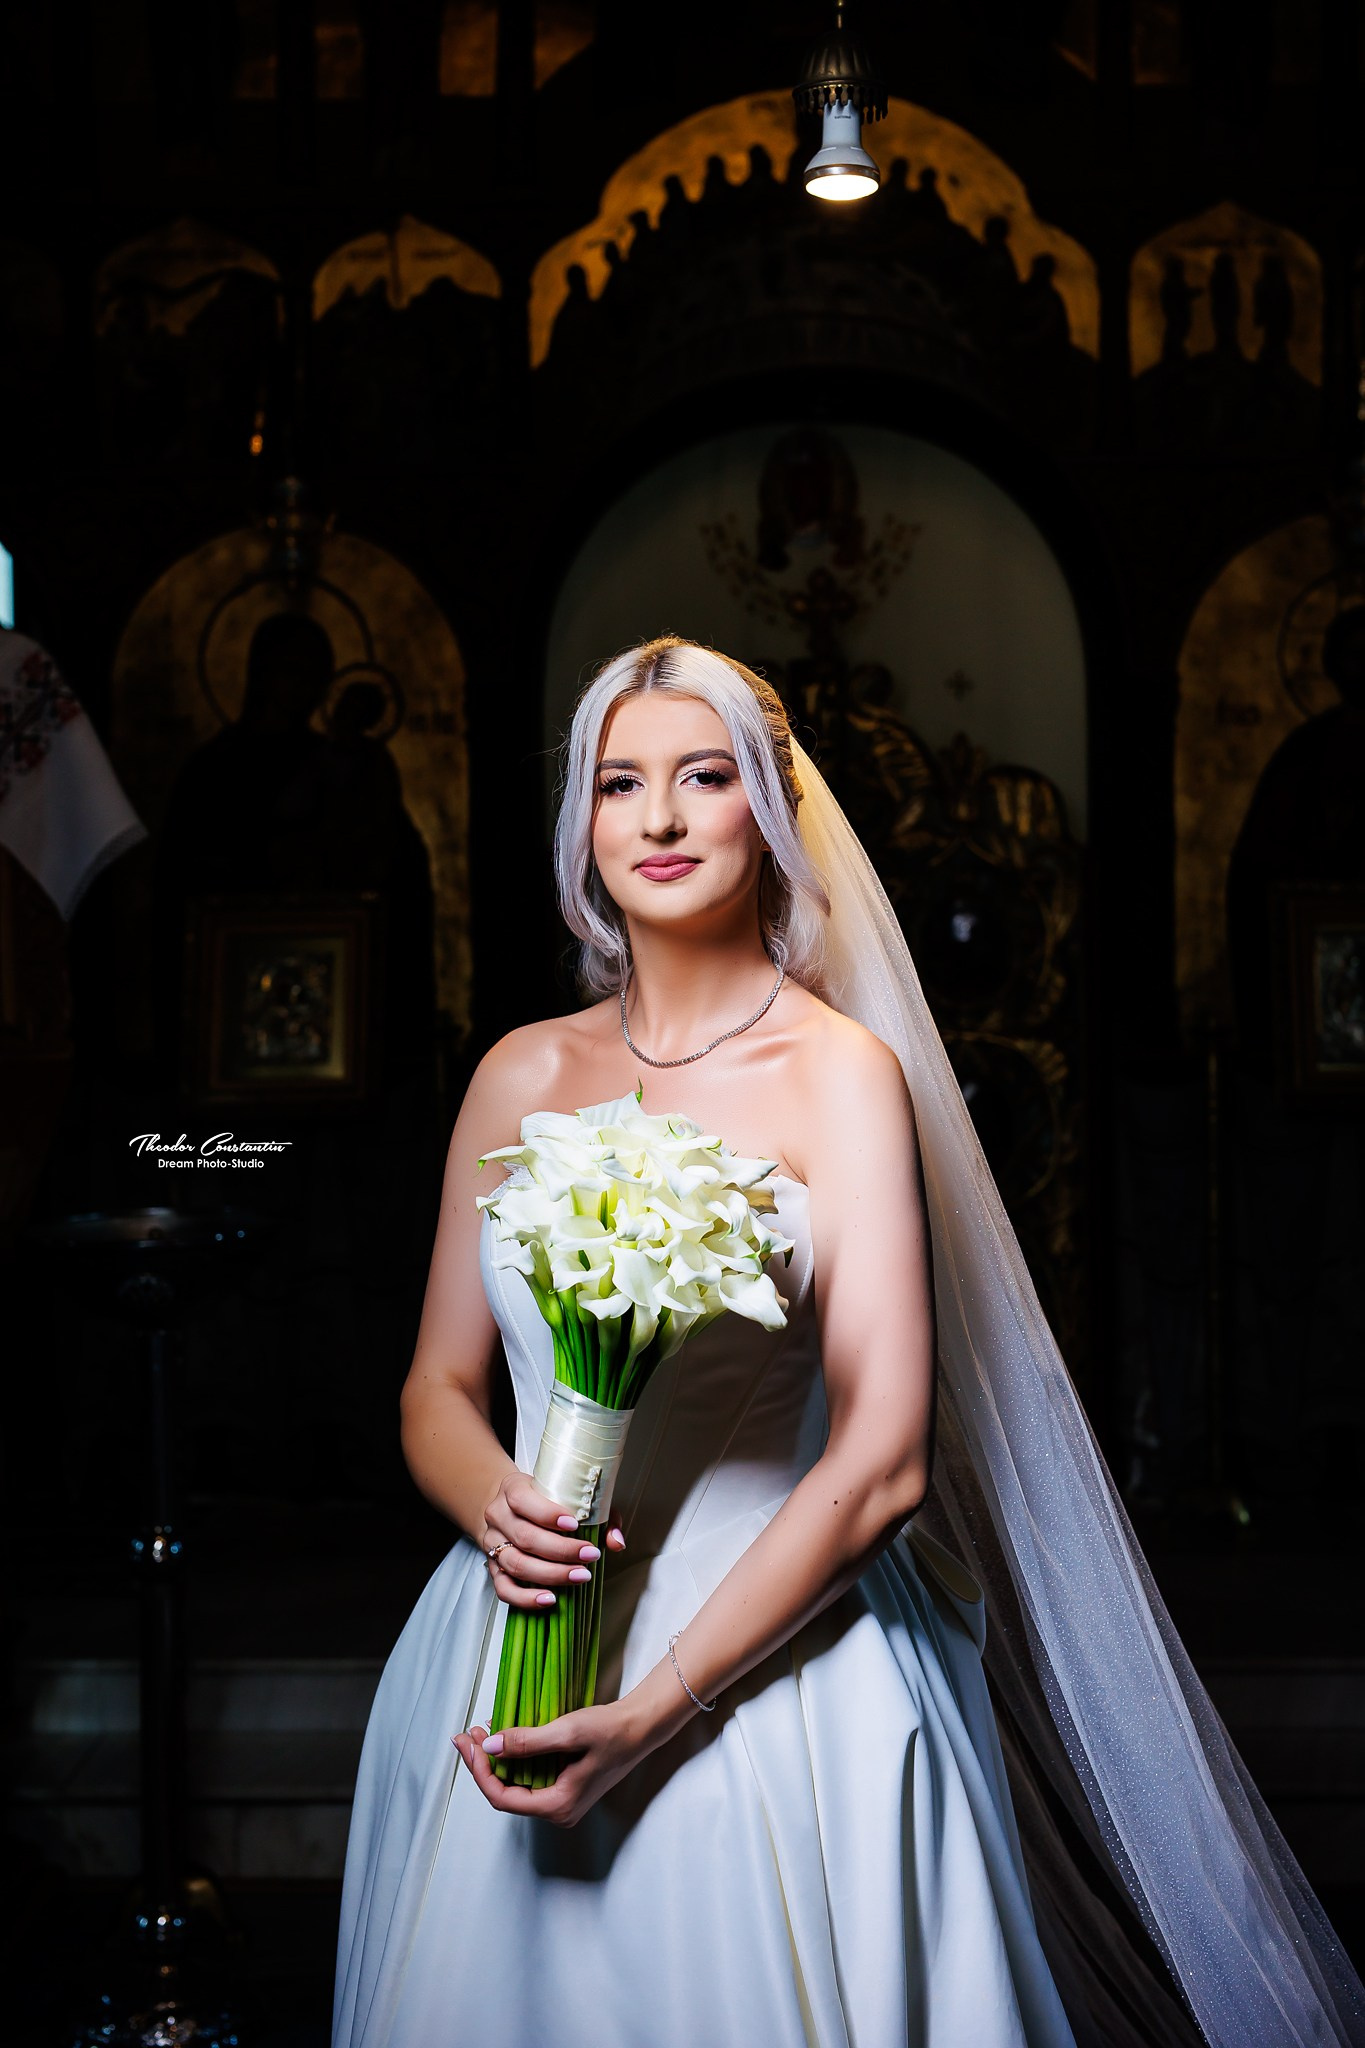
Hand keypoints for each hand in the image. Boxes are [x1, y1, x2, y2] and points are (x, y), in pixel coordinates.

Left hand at [452, 1702, 644, 1827]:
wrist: (641, 1726)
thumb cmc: (611, 1730)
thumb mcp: (568, 1732)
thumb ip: (528, 1742)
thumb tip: (491, 1746)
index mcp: (558, 1806)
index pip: (502, 1797)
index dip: (480, 1771)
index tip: (469, 1742)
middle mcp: (557, 1810)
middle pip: (505, 1792)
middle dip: (483, 1763)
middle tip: (467, 1733)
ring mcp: (561, 1799)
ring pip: (516, 1784)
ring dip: (496, 1759)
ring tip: (481, 1731)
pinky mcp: (564, 1785)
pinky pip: (529, 1776)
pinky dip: (513, 1757)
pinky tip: (505, 1736)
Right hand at [479, 1468, 624, 1610]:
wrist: (511, 1508)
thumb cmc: (546, 1501)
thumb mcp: (569, 1495)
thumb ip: (598, 1513)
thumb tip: (616, 1541)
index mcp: (513, 1489)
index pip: (523, 1500)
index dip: (548, 1515)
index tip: (575, 1525)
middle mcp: (498, 1516)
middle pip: (525, 1537)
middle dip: (561, 1550)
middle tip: (589, 1555)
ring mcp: (492, 1544)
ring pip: (517, 1564)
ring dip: (551, 1574)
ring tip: (579, 1576)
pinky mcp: (493, 1569)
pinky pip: (504, 1589)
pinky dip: (526, 1598)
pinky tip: (549, 1599)